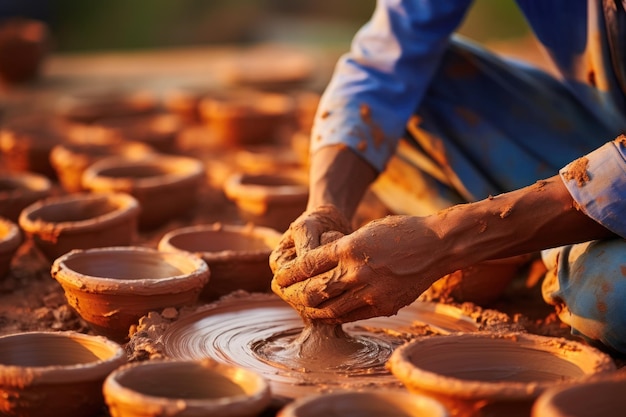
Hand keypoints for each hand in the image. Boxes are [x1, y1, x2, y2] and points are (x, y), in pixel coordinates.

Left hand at [272, 215, 449, 322]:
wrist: (437, 246)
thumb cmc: (401, 232)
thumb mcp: (365, 232)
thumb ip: (342, 250)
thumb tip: (318, 268)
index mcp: (349, 247)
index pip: (307, 265)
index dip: (289, 274)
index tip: (279, 277)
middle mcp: (357, 271)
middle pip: (312, 292)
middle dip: (293, 295)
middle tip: (284, 294)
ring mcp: (371, 292)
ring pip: (329, 310)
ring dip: (311, 310)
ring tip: (302, 307)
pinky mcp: (384, 306)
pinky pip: (351, 317)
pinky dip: (335, 316)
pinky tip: (327, 313)